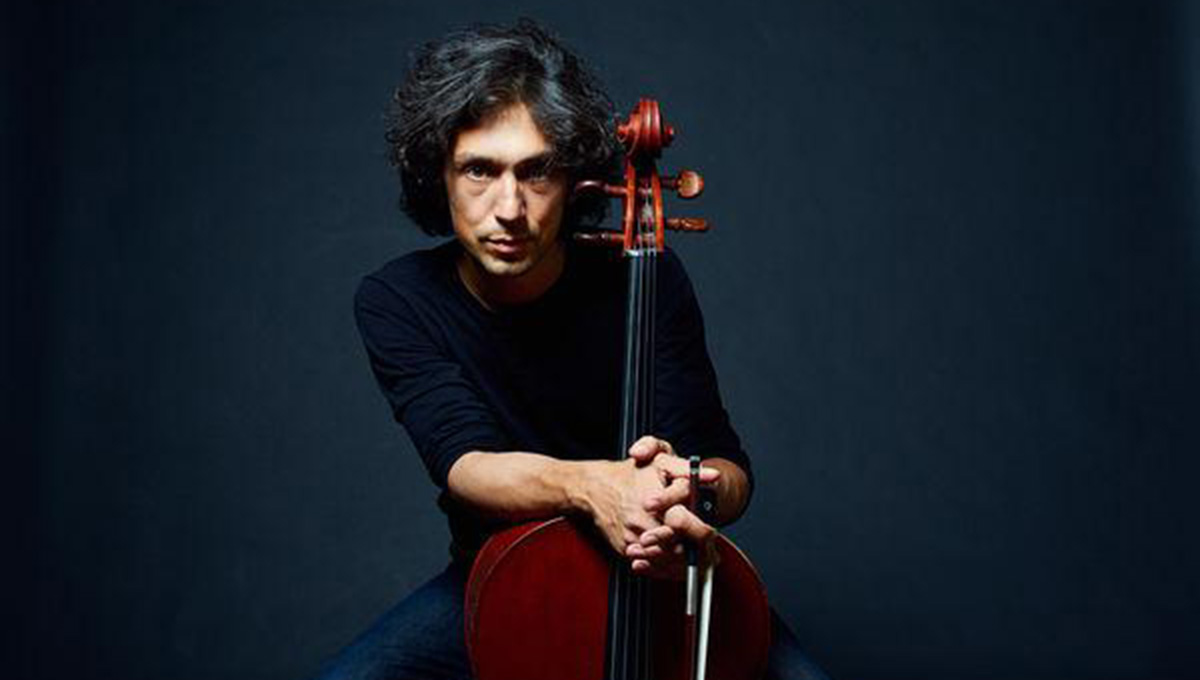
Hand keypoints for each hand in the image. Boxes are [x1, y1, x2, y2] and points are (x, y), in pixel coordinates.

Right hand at [624, 436, 720, 577]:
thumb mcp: (660, 461)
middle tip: (708, 552)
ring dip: (681, 561)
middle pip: (679, 550)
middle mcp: (643, 525)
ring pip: (665, 561)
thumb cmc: (628, 474)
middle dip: (695, 551)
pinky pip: (649, 565)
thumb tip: (712, 476)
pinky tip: (673, 560)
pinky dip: (664, 566)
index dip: (701, 534)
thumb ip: (688, 469)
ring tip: (694, 556)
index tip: (710, 536)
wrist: (594, 487)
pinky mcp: (625, 550)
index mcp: (656, 504)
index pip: (686, 529)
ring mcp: (633, 540)